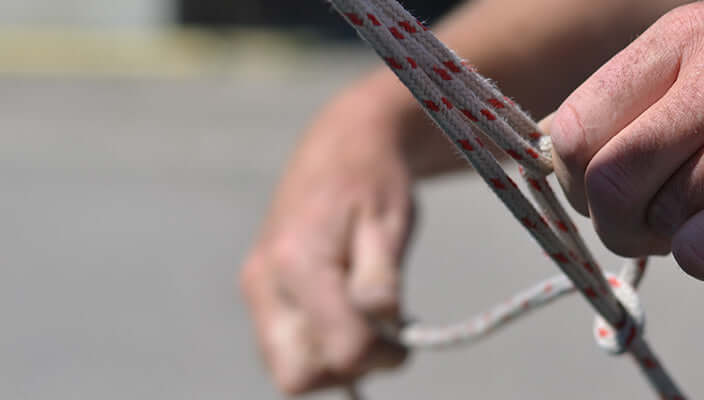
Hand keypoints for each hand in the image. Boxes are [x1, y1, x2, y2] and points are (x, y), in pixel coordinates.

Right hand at [240, 92, 412, 393]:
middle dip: (347, 369)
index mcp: (297, 262)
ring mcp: (257, 289)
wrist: (341, 144)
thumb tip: (382, 326)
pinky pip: (285, 348)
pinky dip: (319, 346)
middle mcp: (264, 282)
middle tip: (383, 337)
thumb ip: (381, 277)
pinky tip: (348, 314)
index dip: (381, 356)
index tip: (405, 338)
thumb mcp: (390, 222)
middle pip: (297, 376)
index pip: (339, 350)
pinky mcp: (260, 293)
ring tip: (367, 319)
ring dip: (333, 360)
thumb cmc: (374, 180)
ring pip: (288, 368)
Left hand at [549, 0, 703, 281]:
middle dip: (607, 218)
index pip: (575, 123)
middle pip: (605, 178)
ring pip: (659, 219)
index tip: (591, 187)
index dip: (569, 172)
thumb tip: (574, 163)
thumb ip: (648, 97)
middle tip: (636, 221)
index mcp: (684, 38)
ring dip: (669, 234)